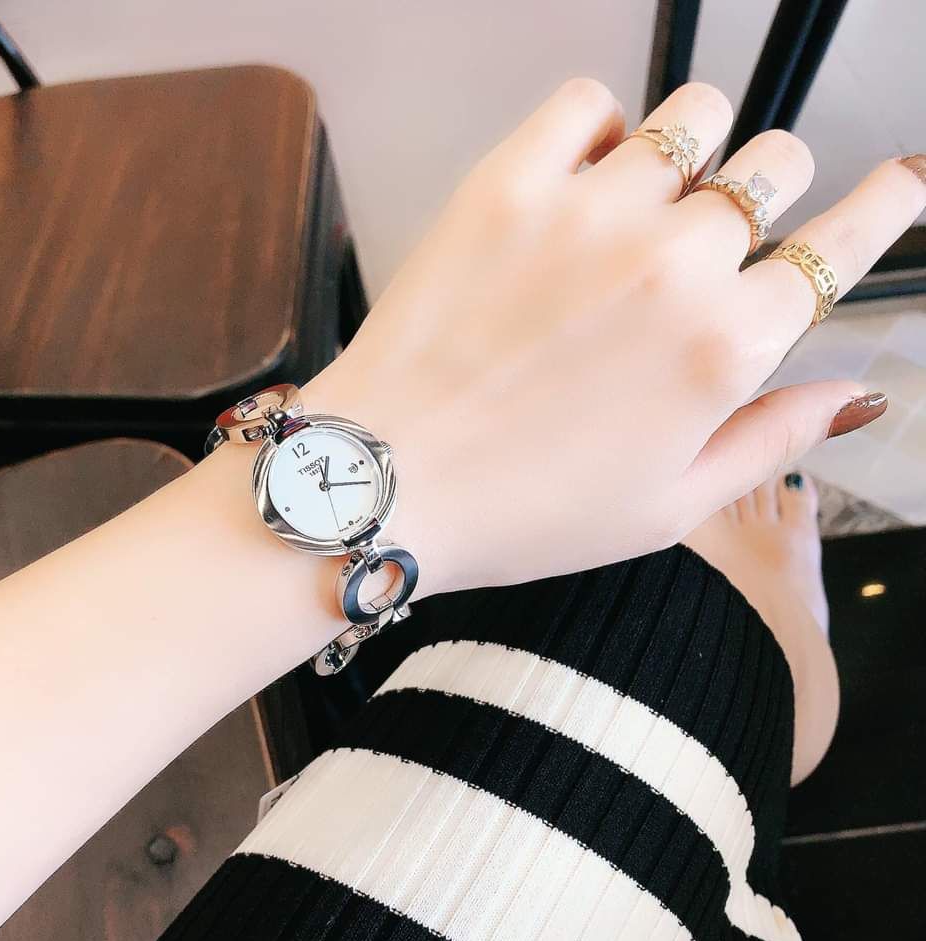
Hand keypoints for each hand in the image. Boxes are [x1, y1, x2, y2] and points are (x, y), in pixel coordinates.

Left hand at [308, 80, 925, 595]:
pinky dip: (598, 130)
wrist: (390, 482)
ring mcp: (590, 213)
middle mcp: (672, 264)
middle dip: (764, 195)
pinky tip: (579, 180)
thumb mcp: (667, 508)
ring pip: (693, 119)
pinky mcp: (509, 185)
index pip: (841, 245)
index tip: (896, 182)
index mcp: (723, 347)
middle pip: (772, 168)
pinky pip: (589, 104)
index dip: (882, 206)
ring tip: (645, 203)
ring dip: (690, 153)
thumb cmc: (524, 511)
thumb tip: (854, 396)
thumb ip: (770, 441)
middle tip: (718, 232)